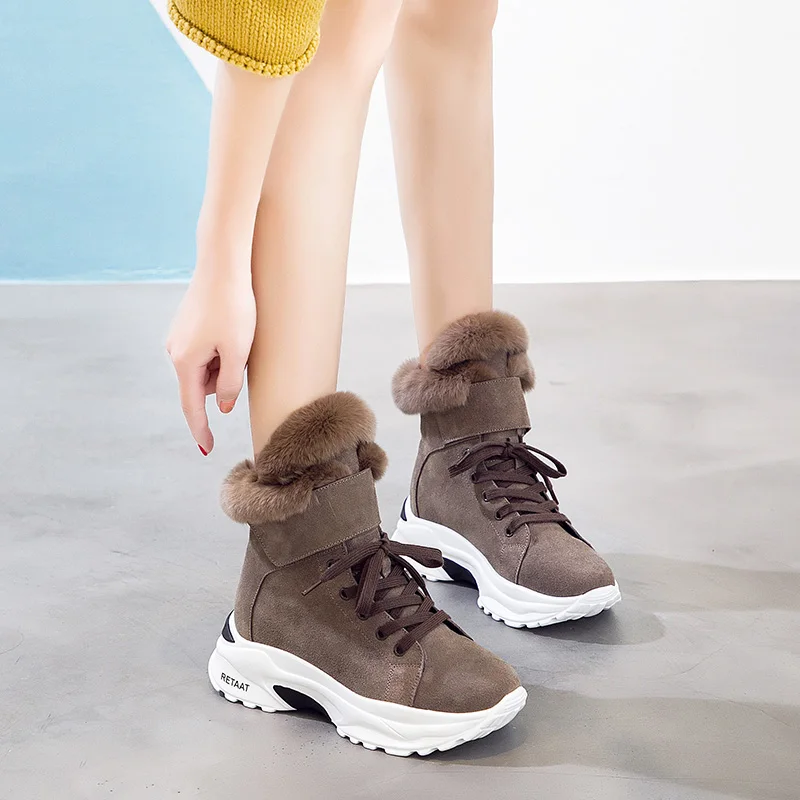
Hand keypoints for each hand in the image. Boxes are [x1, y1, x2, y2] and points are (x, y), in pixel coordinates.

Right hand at [166, 268, 254, 454]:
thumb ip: (229, 385)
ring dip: (224, 363)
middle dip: (223, 380)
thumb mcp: (239, 352)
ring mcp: (178, 338)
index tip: (207, 450)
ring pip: (206, 368)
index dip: (201, 431)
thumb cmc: (234, 307)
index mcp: (185, 363)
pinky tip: (231, 328)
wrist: (222, 264)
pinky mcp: (186, 326)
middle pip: (203, 385)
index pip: (192, 408)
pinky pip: (205, 351)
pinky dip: (220, 350)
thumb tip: (221, 406)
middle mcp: (175, 352)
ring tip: (238, 335)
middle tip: (241, 351)